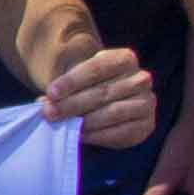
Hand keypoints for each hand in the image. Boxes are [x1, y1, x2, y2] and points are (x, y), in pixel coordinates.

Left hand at [39, 44, 159, 153]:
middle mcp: (141, 78)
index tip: (51, 93)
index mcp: (125, 59)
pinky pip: (121, 132)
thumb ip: (65, 89)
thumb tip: (46, 103)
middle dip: (72, 104)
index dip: (72, 81)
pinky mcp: (147, 124)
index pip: (96, 69)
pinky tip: (81, 135)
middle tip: (50, 112)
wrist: (111, 102)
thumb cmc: (91, 86)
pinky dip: (98, 135)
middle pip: (102, 92)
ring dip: (85, 121)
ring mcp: (147, 102)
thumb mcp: (79, 80)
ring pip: (113, 112)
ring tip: (64, 125)